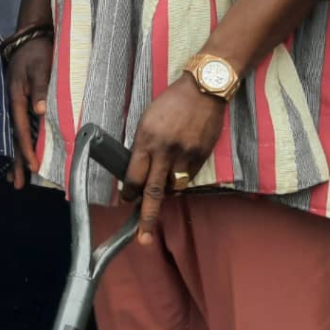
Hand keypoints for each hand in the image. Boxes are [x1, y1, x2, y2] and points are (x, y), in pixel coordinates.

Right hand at [6, 36, 52, 188]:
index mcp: (15, 96)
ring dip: (15, 157)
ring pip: (13, 135)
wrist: (32, 37)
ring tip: (14, 180)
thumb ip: (41, 88)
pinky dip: (18, 143)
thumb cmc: (38, 51)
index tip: (32, 167)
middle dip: (15, 161)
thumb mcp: (41, 66)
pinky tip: (19, 156)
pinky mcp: (19, 101)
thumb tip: (40, 112)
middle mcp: (11, 103)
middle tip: (17, 185)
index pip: (20, 128)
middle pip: (12, 137)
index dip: (26, 149)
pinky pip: (17, 127)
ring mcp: (13, 103)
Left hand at [122, 76, 225, 244]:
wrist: (203, 89)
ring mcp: (184, 156)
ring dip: (167, 193)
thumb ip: (144, 145)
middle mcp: (164, 151)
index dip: (129, 192)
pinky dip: (181, 179)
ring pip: (173, 188)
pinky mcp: (201, 158)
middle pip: (153, 192)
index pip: (133, 175)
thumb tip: (140, 170)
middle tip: (142, 239)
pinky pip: (188, 178)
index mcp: (146, 139)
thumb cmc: (172, 101)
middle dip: (147, 218)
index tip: (127, 199)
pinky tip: (179, 170)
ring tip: (165, 185)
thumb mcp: (149, 119)